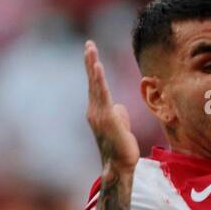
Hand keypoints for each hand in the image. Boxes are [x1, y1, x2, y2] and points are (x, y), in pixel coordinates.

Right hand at [83, 41, 137, 174]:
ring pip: (96, 86)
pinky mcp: (106, 117)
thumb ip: (118, 114)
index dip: (94, 69)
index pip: (96, 86)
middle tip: (89, 44)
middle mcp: (94, 111)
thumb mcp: (121, 125)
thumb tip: (119, 107)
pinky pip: (102, 95)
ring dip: (93, 67)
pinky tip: (98, 68)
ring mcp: (98, 114)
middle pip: (92, 81)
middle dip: (90, 62)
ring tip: (91, 51)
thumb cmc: (121, 147)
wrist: (120, 164)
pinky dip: (99, 80)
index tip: (92, 52)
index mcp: (98, 111)